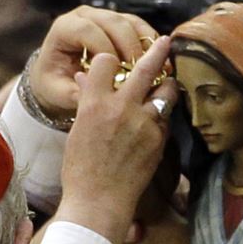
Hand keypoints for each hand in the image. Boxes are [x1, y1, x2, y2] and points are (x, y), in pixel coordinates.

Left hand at [30, 7, 159, 118]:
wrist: (56, 75)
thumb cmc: (54, 82)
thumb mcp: (58, 92)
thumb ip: (75, 93)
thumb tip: (98, 97)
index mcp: (64, 28)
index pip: (87, 31)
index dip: (104, 49)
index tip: (116, 71)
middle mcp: (84, 16)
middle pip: (113, 22)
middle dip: (129, 47)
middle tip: (139, 72)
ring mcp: (103, 16)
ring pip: (130, 22)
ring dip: (144, 45)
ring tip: (153, 68)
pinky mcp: (119, 22)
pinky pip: (140, 26)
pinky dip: (149, 43)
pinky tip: (157, 62)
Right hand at [53, 36, 177, 243]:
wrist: (98, 201)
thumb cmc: (81, 171)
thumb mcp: (76, 132)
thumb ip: (86, 102)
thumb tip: (86, 79)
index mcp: (94, 104)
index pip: (106, 61)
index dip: (110, 60)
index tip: (114, 63)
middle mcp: (121, 108)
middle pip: (146, 67)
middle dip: (157, 51)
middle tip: (164, 42)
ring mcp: (143, 123)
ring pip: (166, 90)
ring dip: (166, 86)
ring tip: (165, 86)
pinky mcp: (159, 139)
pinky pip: (165, 119)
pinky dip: (162, 117)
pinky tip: (155, 122)